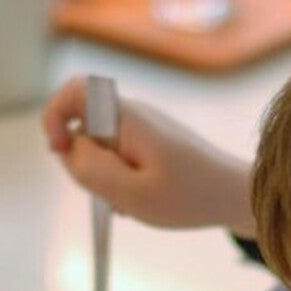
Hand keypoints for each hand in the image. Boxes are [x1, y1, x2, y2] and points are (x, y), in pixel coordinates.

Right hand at [41, 76, 255, 235]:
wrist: (235, 196)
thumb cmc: (190, 197)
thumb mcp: (133, 194)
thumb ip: (92, 170)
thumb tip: (68, 148)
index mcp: (127, 118)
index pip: (76, 89)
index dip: (54, 115)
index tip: (60, 149)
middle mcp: (133, 115)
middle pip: (82, 127)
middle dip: (84, 163)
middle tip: (111, 192)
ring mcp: (143, 129)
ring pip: (100, 147)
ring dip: (104, 177)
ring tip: (132, 201)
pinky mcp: (151, 143)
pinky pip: (118, 156)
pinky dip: (120, 180)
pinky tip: (140, 200)